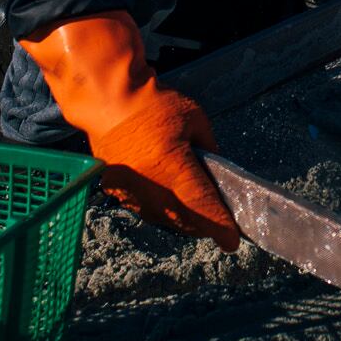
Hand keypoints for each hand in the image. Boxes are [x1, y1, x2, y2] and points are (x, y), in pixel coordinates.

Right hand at [19, 15, 240, 249]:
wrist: (108, 99)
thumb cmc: (155, 103)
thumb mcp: (194, 119)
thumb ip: (208, 149)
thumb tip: (215, 172)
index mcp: (172, 165)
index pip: (202, 206)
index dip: (219, 226)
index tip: (232, 240)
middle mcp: (150, 185)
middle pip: (184, 220)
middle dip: (204, 227)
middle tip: (220, 227)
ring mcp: (130, 191)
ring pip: (163, 220)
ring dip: (183, 223)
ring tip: (199, 219)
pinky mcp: (116, 190)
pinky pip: (145, 211)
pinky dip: (162, 213)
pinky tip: (172, 205)